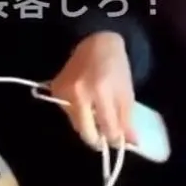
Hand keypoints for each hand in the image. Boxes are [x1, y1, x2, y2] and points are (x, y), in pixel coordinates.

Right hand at [50, 32, 135, 147]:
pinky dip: (79, 114)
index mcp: (100, 91)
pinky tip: (87, 103)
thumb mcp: (126, 92)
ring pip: (76, 124)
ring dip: (88, 125)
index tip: (120, 142)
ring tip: (98, 114)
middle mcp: (78, 93)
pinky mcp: (55, 89)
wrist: (96, 42)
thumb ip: (126, 120)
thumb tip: (131, 144)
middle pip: (86, 132)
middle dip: (98, 139)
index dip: (115, 139)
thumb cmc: (116, 66)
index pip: (107, 128)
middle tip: (107, 136)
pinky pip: (68, 113)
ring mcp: (63, 91)